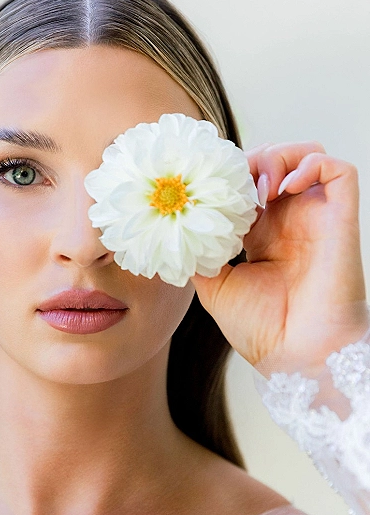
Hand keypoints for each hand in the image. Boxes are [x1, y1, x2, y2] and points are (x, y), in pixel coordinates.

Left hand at [190, 141, 368, 374]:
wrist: (296, 359)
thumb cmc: (263, 332)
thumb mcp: (215, 286)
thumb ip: (198, 254)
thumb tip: (173, 228)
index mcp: (265, 233)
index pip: (249, 180)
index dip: (229, 173)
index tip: (206, 184)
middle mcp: (292, 220)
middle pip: (276, 160)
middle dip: (250, 159)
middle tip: (230, 181)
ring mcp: (317, 217)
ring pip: (308, 154)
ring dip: (279, 155)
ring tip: (258, 184)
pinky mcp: (341, 219)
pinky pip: (340, 170)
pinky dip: (311, 163)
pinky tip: (284, 187)